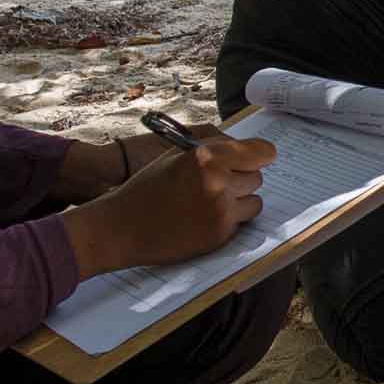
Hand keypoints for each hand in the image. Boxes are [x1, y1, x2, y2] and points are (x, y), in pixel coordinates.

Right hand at [63, 132, 272, 276]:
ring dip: (240, 201)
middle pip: (257, 177)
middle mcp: (217, 180)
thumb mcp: (176, 156)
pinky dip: (230, 220)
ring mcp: (220, 209)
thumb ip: (213, 150)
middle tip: (220, 183)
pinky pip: (241, 222)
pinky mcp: (220, 233)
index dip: (260, 154)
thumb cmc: (147, 188)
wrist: (123, 227)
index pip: (260, 152)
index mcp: (205, 156)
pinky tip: (204, 218)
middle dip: (242, 179)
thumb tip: (247, 150)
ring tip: (212, 202)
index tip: (260, 158)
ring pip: (254, 201)